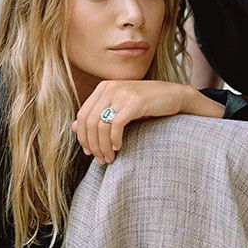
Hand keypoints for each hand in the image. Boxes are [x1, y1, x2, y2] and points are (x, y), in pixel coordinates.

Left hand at [73, 80, 194, 164]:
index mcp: (103, 88)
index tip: (89, 152)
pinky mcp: (135, 102)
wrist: (175, 95)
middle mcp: (109, 87)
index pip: (82, 115)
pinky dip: (114, 139)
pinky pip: (116, 125)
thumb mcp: (120, 108)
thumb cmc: (147, 104)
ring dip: (103, 146)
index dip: (82, 136)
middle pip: (89, 122)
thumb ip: (98, 115)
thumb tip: (72, 127)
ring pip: (101, 125)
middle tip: (100, 160)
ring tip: (110, 158)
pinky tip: (119, 147)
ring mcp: (122, 93)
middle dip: (92, 145)